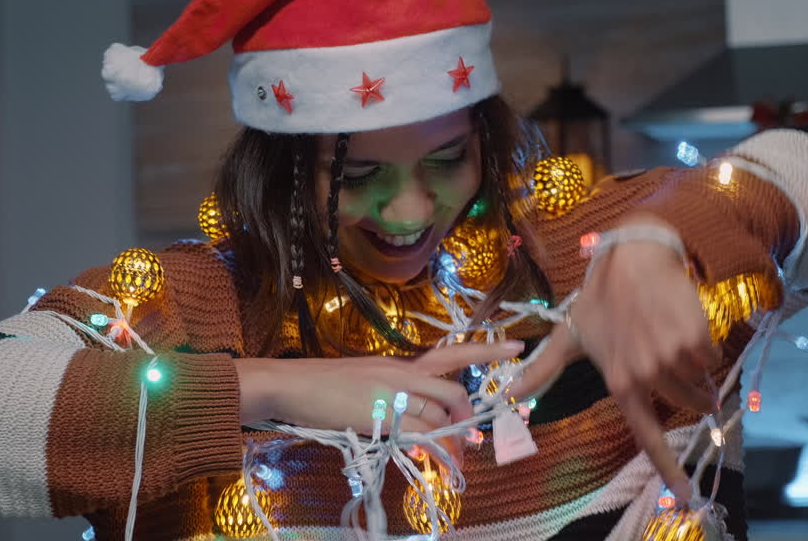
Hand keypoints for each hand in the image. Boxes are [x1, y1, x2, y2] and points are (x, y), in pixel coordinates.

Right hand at [237, 340, 524, 466]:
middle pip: (453, 390)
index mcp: (400, 363)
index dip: (487, 348)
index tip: (516, 347)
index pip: (452, 352)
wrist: (291, 384)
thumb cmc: (322, 383)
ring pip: (439, 416)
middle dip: (469, 415)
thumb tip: (414, 416)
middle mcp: (402, 374)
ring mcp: (392, 394)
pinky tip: (439, 461)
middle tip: (472, 435)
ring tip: (456, 459)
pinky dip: (435, 450)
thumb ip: (393, 392)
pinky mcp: (380, 416)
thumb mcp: (366, 380)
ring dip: (452, 441)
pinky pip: (418, 434)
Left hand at [508, 215, 719, 504]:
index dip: (667, 467)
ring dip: (696, 366)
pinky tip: (683, 322)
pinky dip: (706, 346)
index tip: (684, 496)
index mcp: (619, 381)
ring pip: (701, 381)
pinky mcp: (696, 338)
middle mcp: (646, 374)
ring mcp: (672, 357)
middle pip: (684, 402)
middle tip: (669, 355)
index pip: (646, 434)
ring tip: (672, 335)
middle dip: (688, 389)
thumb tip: (508, 394)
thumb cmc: (601, 298)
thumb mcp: (570, 335)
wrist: (634, 257)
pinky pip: (712, 358)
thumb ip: (544, 369)